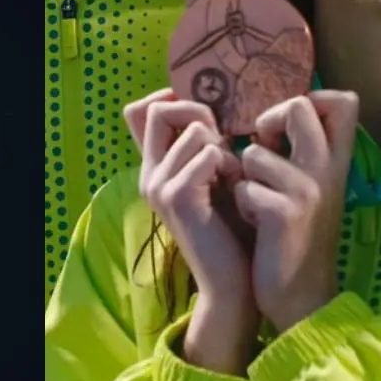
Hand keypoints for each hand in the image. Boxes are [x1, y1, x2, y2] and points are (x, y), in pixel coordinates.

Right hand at [124, 89, 259, 374]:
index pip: (144, 112)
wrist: (233, 279)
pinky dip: (230, 166)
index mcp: (154, 170)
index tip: (206, 118)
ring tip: (233, 179)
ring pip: (195, 130)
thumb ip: (206, 148)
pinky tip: (235, 191)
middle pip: (160, 109)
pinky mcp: (176, 196)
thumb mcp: (216, 180)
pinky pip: (209, 153)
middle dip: (198, 115)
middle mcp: (148, 175)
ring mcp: (157, 185)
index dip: (174, 101)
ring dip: (224, 147)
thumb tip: (212, 110)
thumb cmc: (234, 229)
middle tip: (224, 147)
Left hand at [234, 91, 357, 332]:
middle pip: (299, 106)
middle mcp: (328, 169)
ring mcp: (309, 190)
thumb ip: (293, 155)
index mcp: (335, 161)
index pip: (341, 100)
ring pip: (253, 153)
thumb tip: (262, 121)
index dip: (307, 100)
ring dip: (241, 177)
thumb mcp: (302, 191)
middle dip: (266, 123)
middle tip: (257, 155)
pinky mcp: (286, 213)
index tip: (281, 130)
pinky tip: (253, 224)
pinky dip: (238, 205)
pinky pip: (241, 189)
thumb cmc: (289, 238)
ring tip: (253, 203)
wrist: (299, 294)